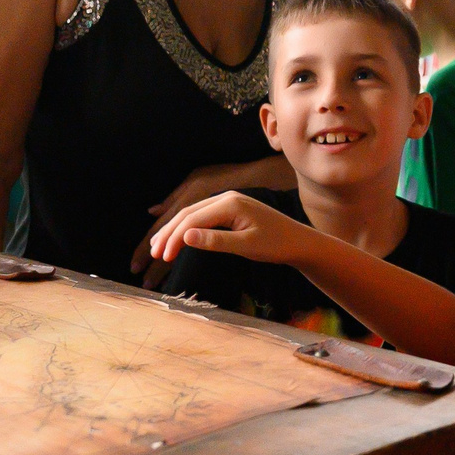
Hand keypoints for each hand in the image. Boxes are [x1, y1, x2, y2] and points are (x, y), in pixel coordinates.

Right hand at [150, 190, 307, 267]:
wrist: (299, 241)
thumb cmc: (277, 244)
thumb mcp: (246, 246)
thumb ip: (216, 241)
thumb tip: (185, 237)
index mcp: (230, 203)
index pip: (193, 220)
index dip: (175, 238)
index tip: (163, 257)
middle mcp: (227, 198)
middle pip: (188, 214)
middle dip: (169, 233)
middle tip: (154, 253)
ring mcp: (228, 202)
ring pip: (193, 214)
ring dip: (175, 230)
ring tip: (159, 247)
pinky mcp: (230, 210)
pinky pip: (203, 217)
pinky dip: (187, 228)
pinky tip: (178, 238)